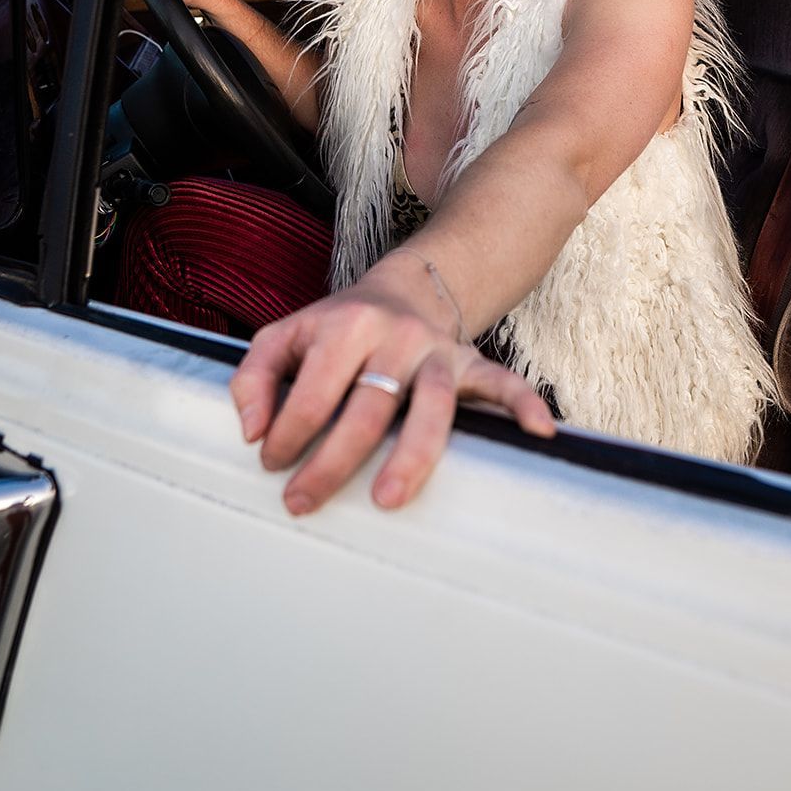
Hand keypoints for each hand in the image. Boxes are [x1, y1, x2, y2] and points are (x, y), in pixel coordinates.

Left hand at [229, 263, 555, 514]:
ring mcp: (436, 351)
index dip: (287, 432)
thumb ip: (254, 375)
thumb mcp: (286, 333)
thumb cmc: (338, 326)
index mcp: (344, 325)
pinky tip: (540, 432)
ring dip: (411, 454)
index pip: (313, 389)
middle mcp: (394, 336)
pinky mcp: (469, 362)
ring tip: (386, 500)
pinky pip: (501, 382)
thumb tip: (250, 429)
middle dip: (331, 462)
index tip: (270, 464)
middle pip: (367, 406)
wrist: (407, 288)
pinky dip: (522, 403)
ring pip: (432, 404)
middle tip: (301, 502)